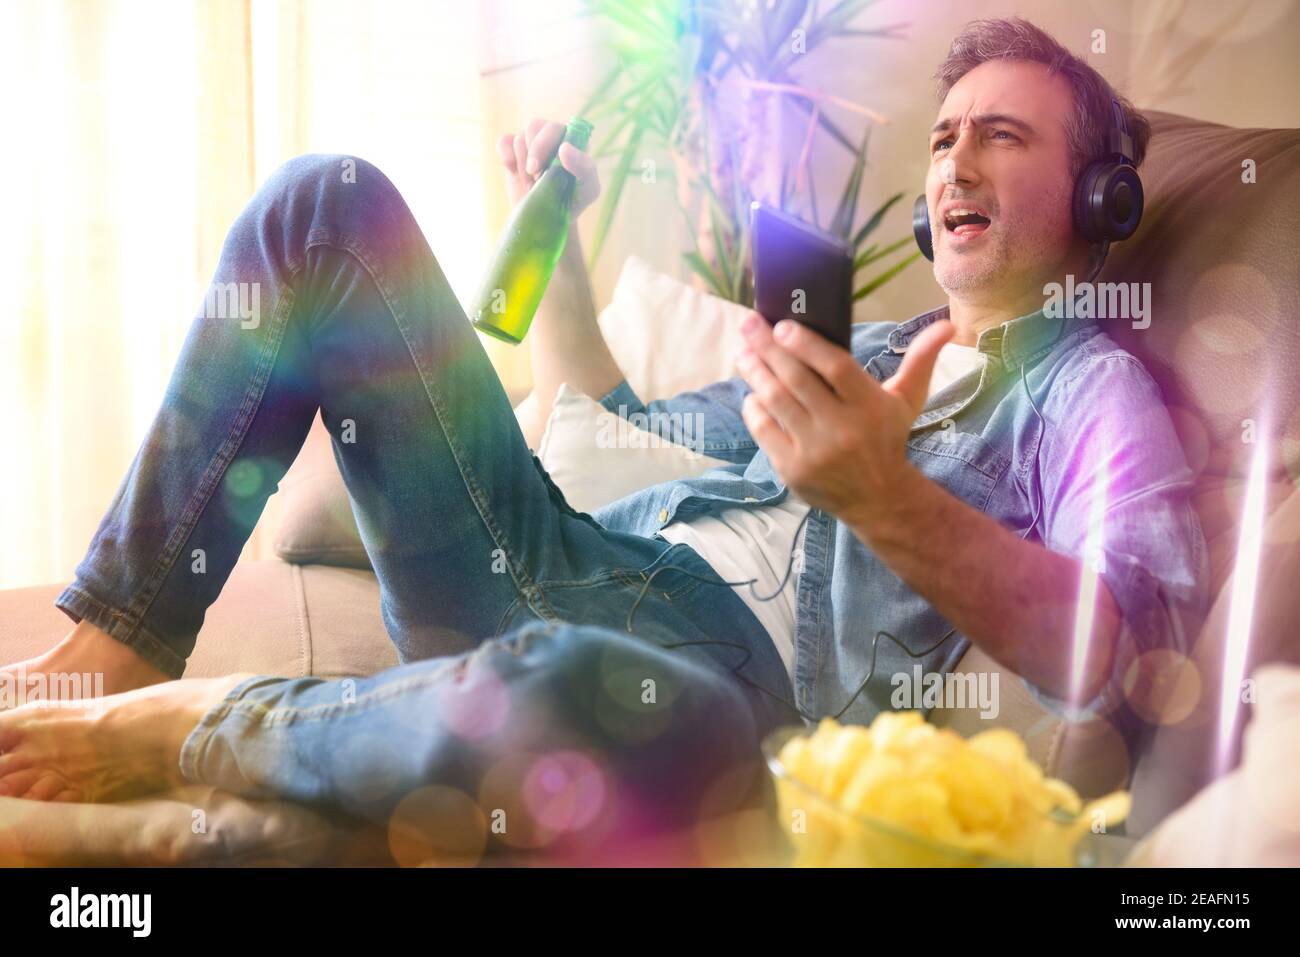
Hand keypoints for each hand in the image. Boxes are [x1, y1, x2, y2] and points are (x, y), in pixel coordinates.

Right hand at [496, 118, 599, 215]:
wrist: (547, 218)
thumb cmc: (573, 201)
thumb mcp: (589, 189)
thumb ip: (584, 167)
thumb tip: (564, 148)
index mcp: (572, 140)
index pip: (557, 127)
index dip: (546, 143)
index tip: (544, 167)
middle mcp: (552, 136)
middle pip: (535, 126)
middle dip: (533, 154)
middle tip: (535, 177)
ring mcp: (531, 142)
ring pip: (520, 137)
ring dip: (522, 163)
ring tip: (531, 184)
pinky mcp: (514, 151)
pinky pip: (504, 141)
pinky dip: (507, 156)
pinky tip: (513, 171)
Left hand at [732, 314, 953, 527]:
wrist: (879, 498)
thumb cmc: (887, 438)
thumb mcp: (906, 400)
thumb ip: (921, 360)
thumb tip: (948, 326)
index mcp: (870, 406)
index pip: (835, 367)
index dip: (806, 344)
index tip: (782, 325)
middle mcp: (842, 428)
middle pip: (797, 381)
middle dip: (767, 349)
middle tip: (748, 325)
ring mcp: (815, 451)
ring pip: (776, 402)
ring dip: (754, 373)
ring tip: (743, 353)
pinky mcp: (793, 469)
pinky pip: (764, 430)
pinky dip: (754, 409)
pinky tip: (751, 393)